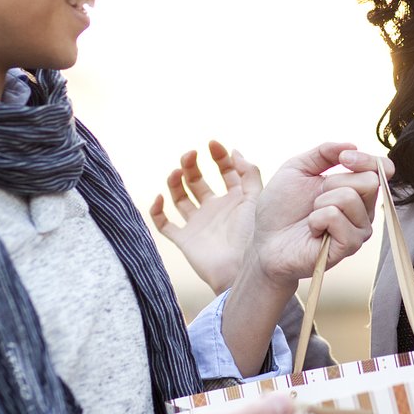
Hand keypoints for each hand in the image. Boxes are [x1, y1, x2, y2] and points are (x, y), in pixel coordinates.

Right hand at [150, 141, 260, 293]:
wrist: (242, 270)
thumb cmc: (254, 236)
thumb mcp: (256, 199)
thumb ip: (248, 173)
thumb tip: (234, 150)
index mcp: (235, 199)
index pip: (224, 171)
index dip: (218, 156)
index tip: (212, 143)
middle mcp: (215, 209)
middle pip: (198, 181)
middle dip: (192, 165)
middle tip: (190, 154)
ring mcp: (199, 223)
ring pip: (180, 197)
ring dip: (175, 182)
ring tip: (177, 172)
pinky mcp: (185, 239)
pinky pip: (165, 223)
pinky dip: (157, 210)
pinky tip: (160, 197)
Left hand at [245, 143, 386, 288]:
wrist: (264, 240)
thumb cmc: (281, 207)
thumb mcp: (297, 168)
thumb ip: (323, 152)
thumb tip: (351, 145)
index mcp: (355, 189)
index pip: (382, 169)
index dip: (367, 159)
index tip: (343, 158)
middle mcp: (363, 210)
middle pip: (370, 181)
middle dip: (335, 181)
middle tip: (316, 198)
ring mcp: (358, 230)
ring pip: (350, 198)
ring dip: (321, 202)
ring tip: (311, 216)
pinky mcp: (348, 247)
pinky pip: (336, 217)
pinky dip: (317, 218)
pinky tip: (312, 230)